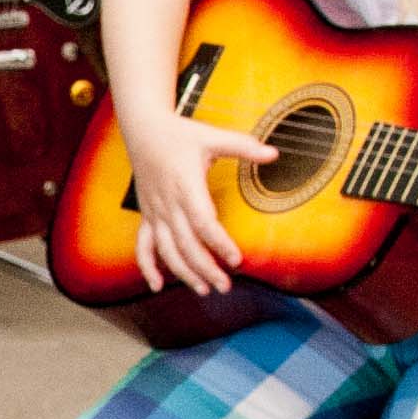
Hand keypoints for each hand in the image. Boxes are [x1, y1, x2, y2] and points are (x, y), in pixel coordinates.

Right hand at [124, 111, 279, 296]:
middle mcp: (168, 203)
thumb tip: (274, 153)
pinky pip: (143, 246)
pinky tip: (157, 285)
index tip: (236, 259)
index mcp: (186, 186)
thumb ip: (243, 146)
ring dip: (183, 273)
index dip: (219, 243)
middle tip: (225, 285)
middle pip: (186, 244)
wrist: (143, 129)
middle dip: (205, 268)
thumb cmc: (179, 133)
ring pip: (166, 250)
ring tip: (204, 289)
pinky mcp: (147, 215)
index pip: (203, 222)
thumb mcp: (212, 136)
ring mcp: (155, 212)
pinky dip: (147, 267)